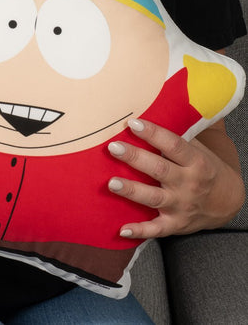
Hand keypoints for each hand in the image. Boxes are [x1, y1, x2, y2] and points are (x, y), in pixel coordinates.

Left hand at [107, 118, 244, 238]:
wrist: (227, 202)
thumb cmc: (203, 167)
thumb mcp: (198, 149)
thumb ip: (177, 135)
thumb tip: (153, 107)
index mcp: (196, 161)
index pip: (173, 145)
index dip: (153, 133)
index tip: (132, 123)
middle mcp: (189, 183)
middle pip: (159, 169)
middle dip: (135, 158)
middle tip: (113, 147)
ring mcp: (182, 206)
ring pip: (154, 198)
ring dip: (132, 191)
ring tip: (111, 183)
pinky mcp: (175, 224)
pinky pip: (156, 229)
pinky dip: (140, 230)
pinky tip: (122, 229)